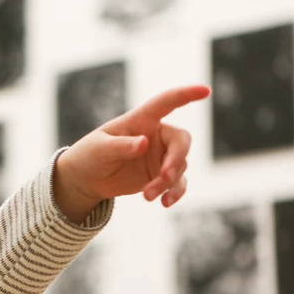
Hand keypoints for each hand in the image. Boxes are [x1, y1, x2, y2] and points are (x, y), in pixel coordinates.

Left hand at [53, 84, 211, 221]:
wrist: (88, 178)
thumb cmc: (91, 155)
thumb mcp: (100, 149)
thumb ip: (121, 146)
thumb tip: (144, 143)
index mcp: (141, 119)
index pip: (166, 102)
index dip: (186, 94)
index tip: (205, 90)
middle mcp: (156, 135)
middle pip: (181, 141)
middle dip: (176, 159)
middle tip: (164, 176)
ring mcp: (161, 156)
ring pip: (179, 166)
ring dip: (167, 182)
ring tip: (147, 196)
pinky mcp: (161, 175)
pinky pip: (178, 183)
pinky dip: (175, 192)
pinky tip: (165, 203)